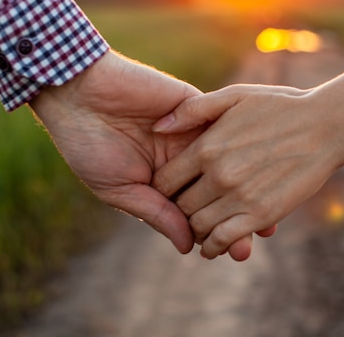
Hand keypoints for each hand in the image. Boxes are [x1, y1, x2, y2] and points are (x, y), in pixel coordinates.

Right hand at [29, 51, 263, 259]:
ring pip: (228, 160)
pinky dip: (240, 143)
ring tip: (265, 211)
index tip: (237, 249)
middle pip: (217, 188)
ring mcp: (190, 132)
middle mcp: (181, 157)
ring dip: (246, 184)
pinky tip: (258, 167)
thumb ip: (156, 213)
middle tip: (255, 238)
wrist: (78, 93)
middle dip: (236, 213)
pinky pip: (221, 123)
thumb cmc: (89, 144)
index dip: (215, 227)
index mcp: (162, 179)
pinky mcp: (194, 106)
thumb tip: (188, 246)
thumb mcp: (120, 188)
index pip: (195, 207)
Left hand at [152, 84, 343, 258]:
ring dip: (194, 229)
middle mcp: (219, 175)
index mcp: (207, 147)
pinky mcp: (262, 214)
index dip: (162, 187)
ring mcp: (240, 197)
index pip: (165, 180)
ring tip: (199, 224)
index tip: (171, 188)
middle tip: (184, 208)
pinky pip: (223, 239)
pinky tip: (214, 244)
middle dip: (177, 209)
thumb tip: (157, 127)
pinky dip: (213, 246)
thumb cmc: (279, 106)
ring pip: (198, 226)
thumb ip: (193, 109)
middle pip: (179, 206)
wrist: (326, 126)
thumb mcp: (234, 96)